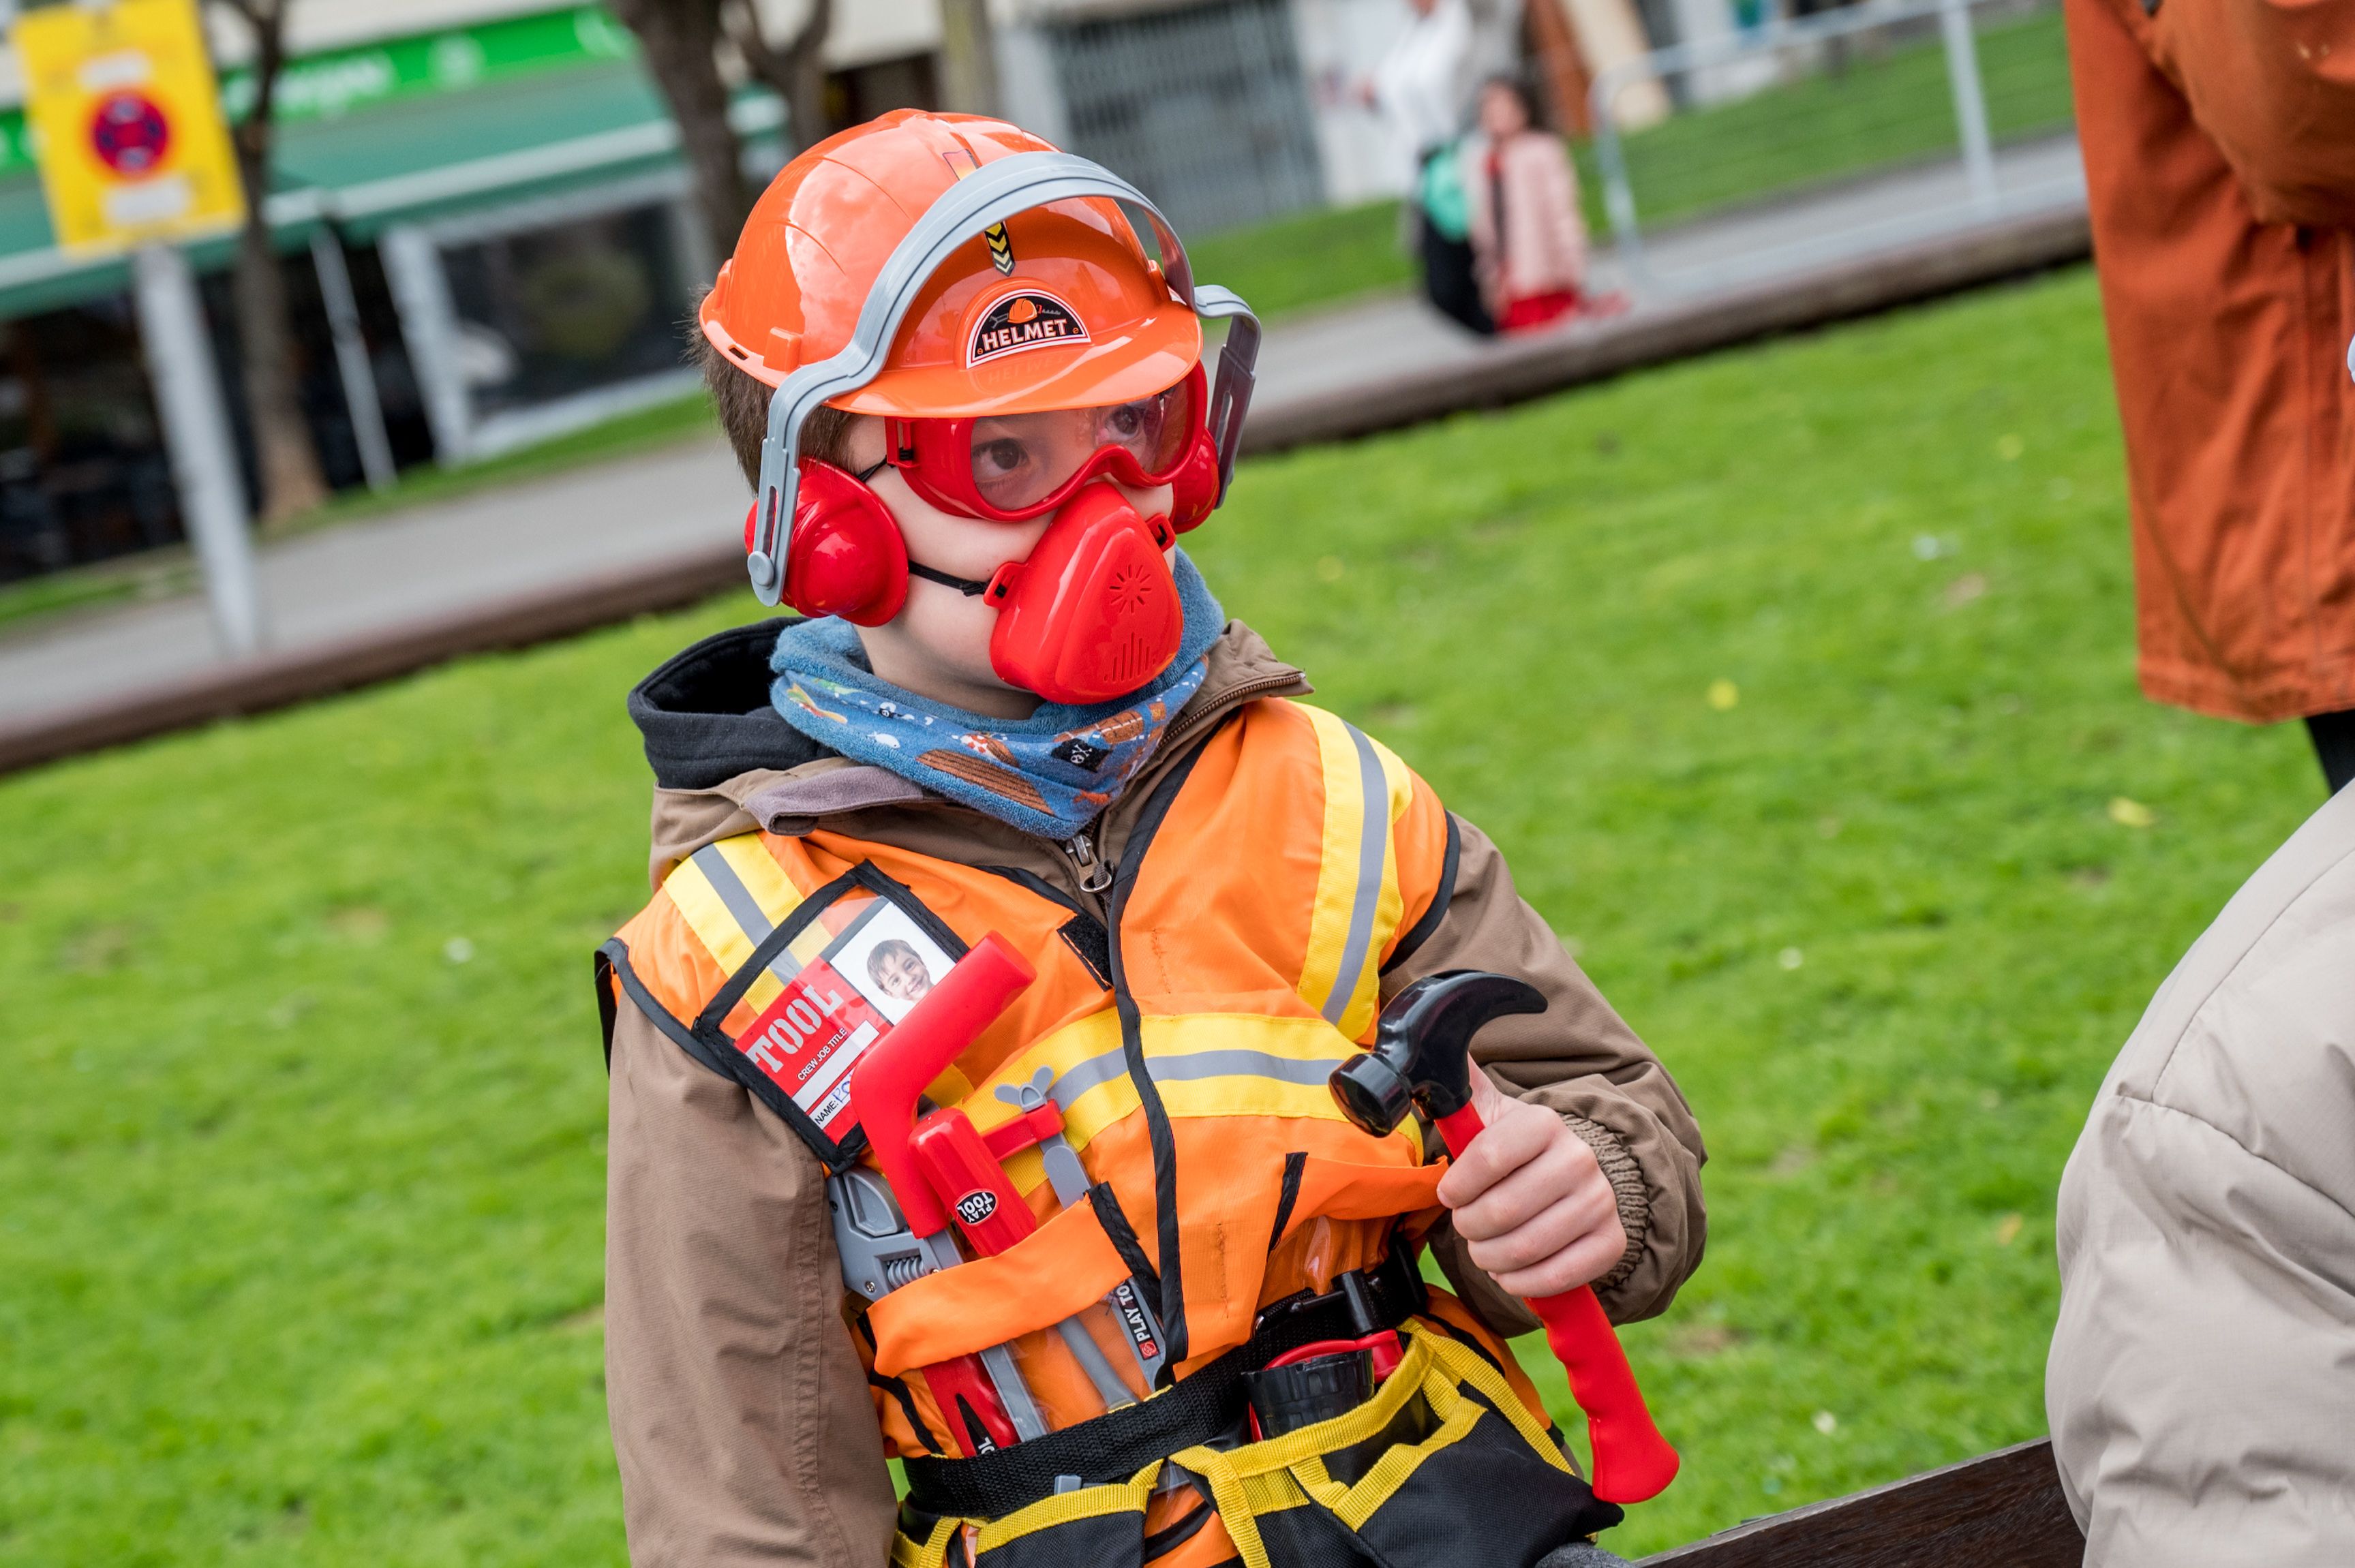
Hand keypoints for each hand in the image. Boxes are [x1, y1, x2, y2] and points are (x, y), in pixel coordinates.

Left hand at [1433, 1072, 1626, 1299]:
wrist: (1569, 1177)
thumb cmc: (1512, 1151)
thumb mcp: (1485, 1112)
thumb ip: (1456, 1086)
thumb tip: (1427, 1053)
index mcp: (1543, 1123)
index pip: (1488, 1157)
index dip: (1458, 1186)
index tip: (1449, 1194)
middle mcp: (1579, 1158)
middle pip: (1502, 1210)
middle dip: (1470, 1227)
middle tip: (1467, 1226)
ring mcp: (1600, 1200)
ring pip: (1525, 1247)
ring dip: (1490, 1258)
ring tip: (1484, 1250)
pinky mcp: (1610, 1241)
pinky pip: (1556, 1276)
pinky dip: (1521, 1282)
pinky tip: (1510, 1272)